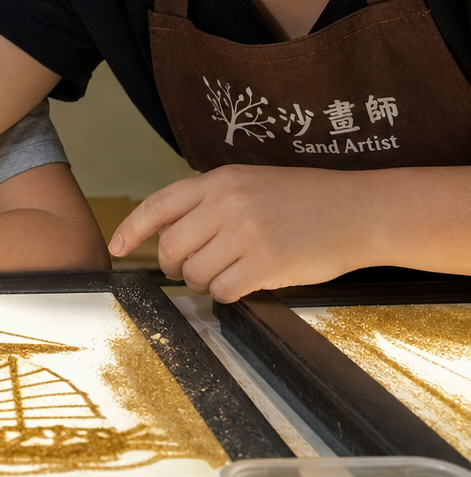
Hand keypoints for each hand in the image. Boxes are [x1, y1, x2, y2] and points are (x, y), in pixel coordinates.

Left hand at [109, 165, 361, 300]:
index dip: (131, 229)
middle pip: (171, 247)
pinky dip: (225, 295)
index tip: (116, 248)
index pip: (158, 205)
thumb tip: (171, 236)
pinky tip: (242, 285)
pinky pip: (223, 291)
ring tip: (224, 275)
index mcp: (219, 181)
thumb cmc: (305, 201)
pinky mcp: (265, 263)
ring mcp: (246, 233)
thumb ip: (211, 203)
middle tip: (189, 272)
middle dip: (174, 267)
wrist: (359, 212)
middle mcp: (227, 203)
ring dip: (202, 283)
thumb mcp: (251, 183)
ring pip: (195, 273)